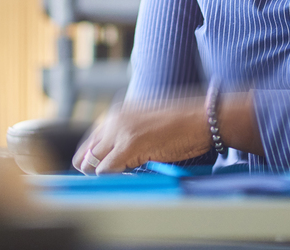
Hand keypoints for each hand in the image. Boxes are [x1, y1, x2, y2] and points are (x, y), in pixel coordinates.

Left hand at [72, 98, 210, 174]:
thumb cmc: (182, 124)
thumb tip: (113, 155)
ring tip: (120, 175)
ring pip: (91, 162)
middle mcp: (114, 117)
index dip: (93, 157)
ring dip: (102, 173)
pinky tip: (127, 175)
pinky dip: (111, 177)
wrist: (203, 118)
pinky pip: (105, 170)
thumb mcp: (146, 122)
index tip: (100, 168)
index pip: (91, 139)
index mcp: (118, 111)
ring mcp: (120, 130)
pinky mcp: (129, 145)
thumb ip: (127, 133)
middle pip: (86, 152)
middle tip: (107, 177)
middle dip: (92, 167)